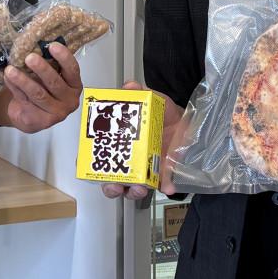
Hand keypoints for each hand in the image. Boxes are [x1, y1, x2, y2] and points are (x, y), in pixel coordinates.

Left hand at [0, 42, 83, 132]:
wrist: (30, 115)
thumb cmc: (42, 89)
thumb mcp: (49, 77)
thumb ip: (49, 65)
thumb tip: (34, 44)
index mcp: (74, 86)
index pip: (73, 70)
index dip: (64, 57)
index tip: (52, 45)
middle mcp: (69, 101)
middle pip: (55, 83)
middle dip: (42, 69)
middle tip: (29, 57)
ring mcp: (56, 113)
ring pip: (38, 94)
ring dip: (23, 80)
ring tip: (10, 69)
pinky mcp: (39, 121)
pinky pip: (25, 100)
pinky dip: (15, 88)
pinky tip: (8, 78)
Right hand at [101, 83, 185, 199]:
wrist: (188, 122)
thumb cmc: (164, 114)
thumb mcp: (152, 100)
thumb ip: (140, 92)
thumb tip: (129, 86)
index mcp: (122, 143)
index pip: (100, 157)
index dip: (90, 164)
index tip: (89, 165)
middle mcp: (131, 160)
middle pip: (112, 181)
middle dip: (110, 187)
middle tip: (115, 184)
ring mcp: (147, 170)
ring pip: (133, 190)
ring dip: (133, 192)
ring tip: (139, 187)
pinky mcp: (165, 175)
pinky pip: (163, 186)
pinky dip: (164, 187)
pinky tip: (166, 185)